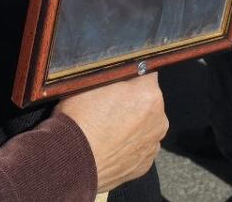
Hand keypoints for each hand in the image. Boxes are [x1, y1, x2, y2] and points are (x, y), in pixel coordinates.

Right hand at [56, 73, 167, 191]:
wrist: (72, 162)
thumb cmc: (80, 118)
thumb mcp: (91, 81)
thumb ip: (113, 73)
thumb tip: (118, 67)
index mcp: (149, 95)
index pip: (146, 72)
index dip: (129, 74)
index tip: (114, 80)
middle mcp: (159, 120)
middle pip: (148, 101)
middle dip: (132, 101)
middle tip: (106, 105)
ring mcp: (153, 145)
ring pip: (145, 126)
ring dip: (131, 124)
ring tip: (106, 128)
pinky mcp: (145, 165)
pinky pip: (139, 147)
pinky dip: (127, 145)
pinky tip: (109, 145)